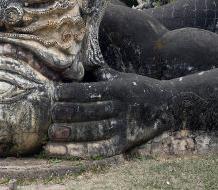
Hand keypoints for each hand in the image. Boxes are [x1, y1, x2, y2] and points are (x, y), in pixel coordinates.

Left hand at [45, 68, 168, 157]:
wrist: (168, 104)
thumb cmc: (138, 88)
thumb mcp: (121, 77)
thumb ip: (100, 73)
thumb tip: (77, 65)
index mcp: (115, 89)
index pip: (88, 91)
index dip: (69, 93)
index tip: (54, 94)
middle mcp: (119, 107)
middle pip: (88, 111)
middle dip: (67, 114)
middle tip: (49, 116)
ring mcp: (123, 126)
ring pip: (93, 131)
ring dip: (71, 134)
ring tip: (51, 136)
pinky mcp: (125, 142)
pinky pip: (101, 149)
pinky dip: (81, 151)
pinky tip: (65, 151)